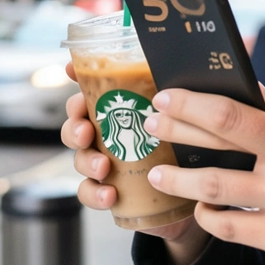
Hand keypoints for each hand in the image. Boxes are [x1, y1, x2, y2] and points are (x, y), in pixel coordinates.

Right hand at [59, 63, 204, 248]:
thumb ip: (175, 97)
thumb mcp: (182, 119)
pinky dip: (95, 193)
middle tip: (86, 131)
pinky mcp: (108, 189)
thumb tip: (180, 80)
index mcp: (121, 109)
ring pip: (79, 158)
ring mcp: (104, 161)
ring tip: (103, 167)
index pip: (91, 88)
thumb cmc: (186, 147)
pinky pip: (89, 192)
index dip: (77, 75)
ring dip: (86, 161)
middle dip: (75, 126)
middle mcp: (106, 133)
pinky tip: (110, 195)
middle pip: (76, 124)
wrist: (192, 192)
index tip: (71, 69)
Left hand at [142, 84, 264, 264]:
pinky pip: (229, 228)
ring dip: (179, 180)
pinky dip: (208, 216)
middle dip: (175, 134)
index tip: (166, 97)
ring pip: (213, 192)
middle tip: (151, 126)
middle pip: (216, 150)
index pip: (234, 115)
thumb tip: (244, 83)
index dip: (192, 104)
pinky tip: (200, 208)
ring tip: (159, 172)